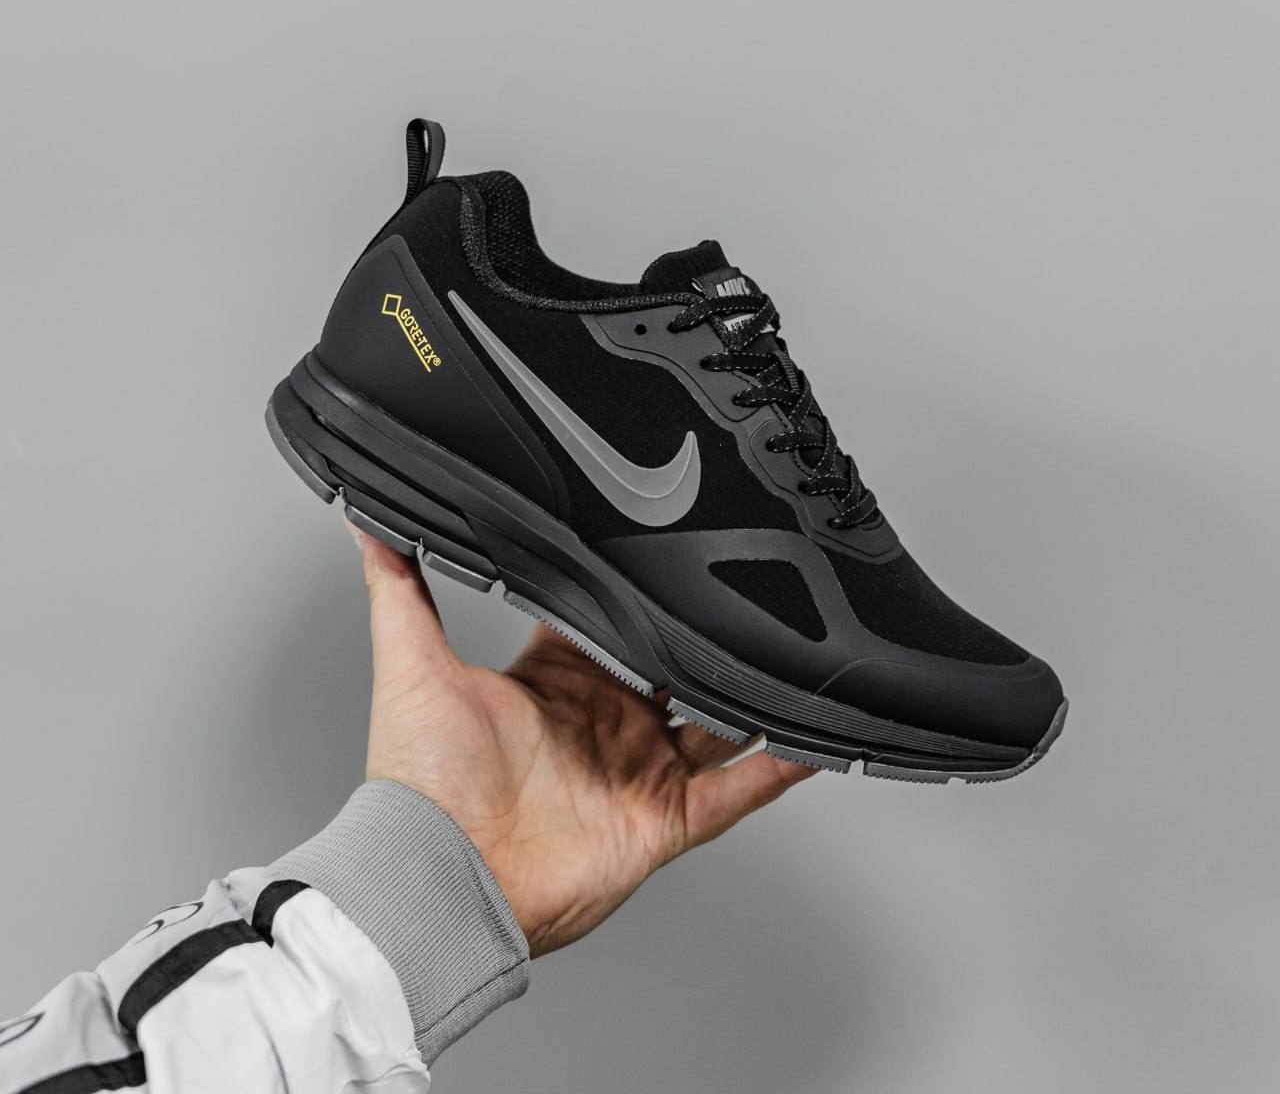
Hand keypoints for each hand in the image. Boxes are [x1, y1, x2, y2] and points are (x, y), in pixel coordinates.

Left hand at [352, 527, 814, 956]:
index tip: (668, 546)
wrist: (438, 877)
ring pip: (718, 722)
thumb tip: (364, 518)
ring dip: (754, 692)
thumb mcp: (409, 663)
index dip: (636, 588)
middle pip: (673, 664)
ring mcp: (640, 769)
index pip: (609, 621)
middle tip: (749, 585)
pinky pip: (739, 791)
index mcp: (556, 682)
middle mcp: (605, 722)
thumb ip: (399, 586)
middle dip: (706, 632)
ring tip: (800, 650)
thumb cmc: (418, 780)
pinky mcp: (666, 819)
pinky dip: (781, 767)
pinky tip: (816, 734)